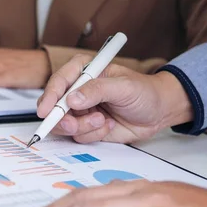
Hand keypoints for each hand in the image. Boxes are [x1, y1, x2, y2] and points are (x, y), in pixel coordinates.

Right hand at [37, 55, 192, 143]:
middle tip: (74, 125)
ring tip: (103, 121)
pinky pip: (79, 136)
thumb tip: (72, 98)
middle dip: (63, 118)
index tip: (46, 110)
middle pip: (54, 106)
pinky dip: (93, 134)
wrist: (159, 112)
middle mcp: (78, 90)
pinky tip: (109, 126)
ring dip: (83, 127)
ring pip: (65, 124)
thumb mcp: (124, 86)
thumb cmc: (145, 92)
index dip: (49, 96)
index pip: (59, 81)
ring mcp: (81, 110)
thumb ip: (97, 90)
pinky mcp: (87, 126)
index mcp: (83, 70)